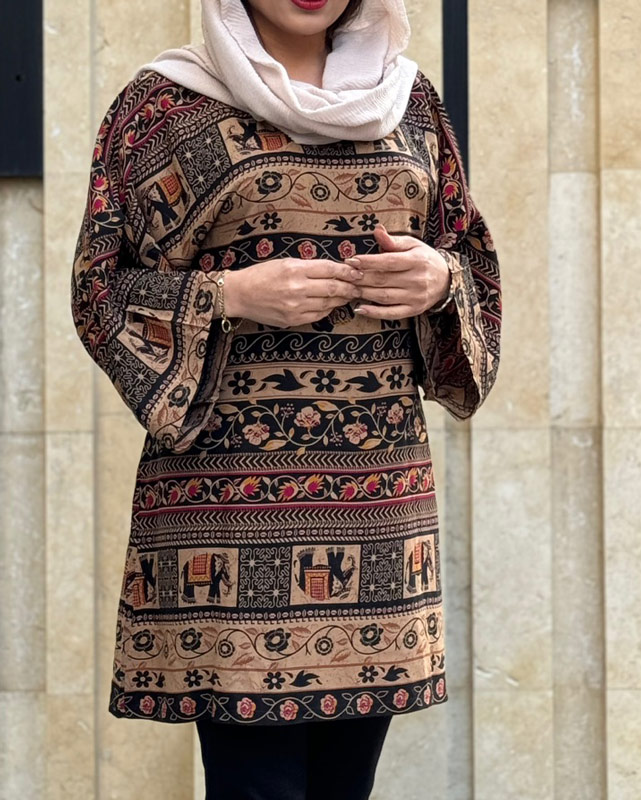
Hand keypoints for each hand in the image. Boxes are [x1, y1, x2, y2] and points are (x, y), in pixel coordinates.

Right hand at [223, 257, 363, 327]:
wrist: (239, 294)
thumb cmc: (261, 275)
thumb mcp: (284, 262)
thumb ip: (309, 266)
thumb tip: (334, 270)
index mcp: (295, 269)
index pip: (329, 269)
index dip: (347, 271)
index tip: (358, 272)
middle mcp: (297, 289)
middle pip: (333, 288)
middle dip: (350, 287)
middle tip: (360, 286)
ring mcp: (295, 307)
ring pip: (328, 303)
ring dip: (341, 299)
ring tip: (349, 295)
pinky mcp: (293, 320)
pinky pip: (318, 315)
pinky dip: (328, 309)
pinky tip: (332, 304)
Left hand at [345, 224, 451, 318]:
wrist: (446, 280)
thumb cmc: (424, 258)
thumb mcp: (412, 245)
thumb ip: (393, 240)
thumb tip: (376, 230)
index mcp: (417, 260)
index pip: (389, 261)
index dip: (369, 262)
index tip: (351, 261)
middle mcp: (417, 279)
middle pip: (384, 280)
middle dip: (362, 278)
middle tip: (345, 276)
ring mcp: (415, 297)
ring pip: (384, 296)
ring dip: (364, 293)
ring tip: (349, 288)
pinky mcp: (413, 310)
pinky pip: (391, 313)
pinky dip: (375, 313)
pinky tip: (360, 309)